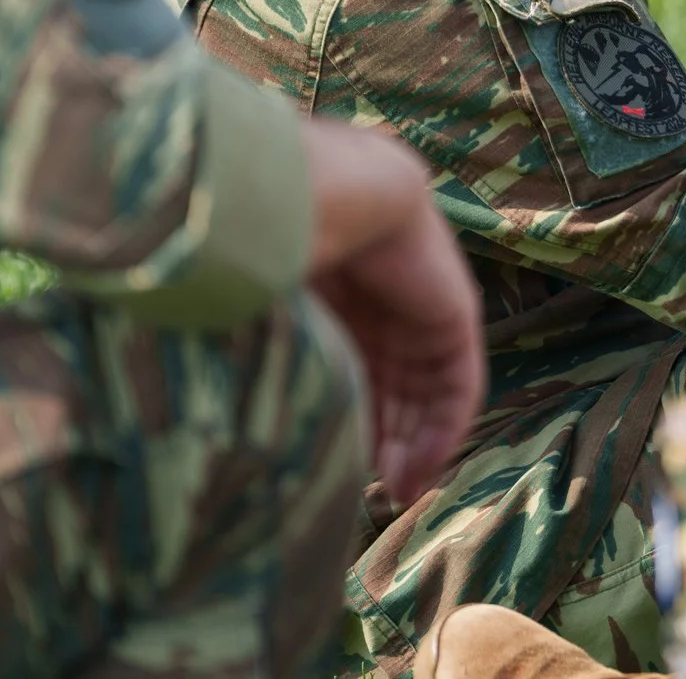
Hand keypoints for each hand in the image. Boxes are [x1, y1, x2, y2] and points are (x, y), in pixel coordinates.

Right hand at [302, 121, 485, 504]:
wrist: (326, 192)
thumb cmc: (269, 244)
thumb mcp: (266, 312)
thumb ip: (268, 353)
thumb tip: (226, 423)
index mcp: (338, 295)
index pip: (354, 368)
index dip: (347, 419)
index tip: (332, 470)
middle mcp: (384, 302)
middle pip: (394, 385)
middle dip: (384, 441)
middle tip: (371, 495)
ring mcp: (422, 307)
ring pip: (427, 391)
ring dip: (416, 445)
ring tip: (396, 491)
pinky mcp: (454, 313)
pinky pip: (459, 384)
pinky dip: (444, 429)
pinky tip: (423, 468)